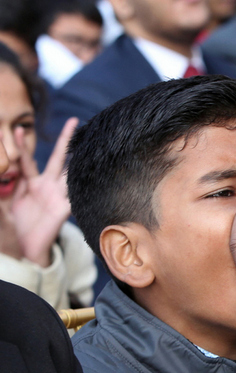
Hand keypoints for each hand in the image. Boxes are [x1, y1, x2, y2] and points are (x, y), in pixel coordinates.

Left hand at [11, 117, 75, 266]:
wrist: (26, 251)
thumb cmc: (15, 229)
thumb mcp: (4, 205)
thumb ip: (3, 189)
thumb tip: (2, 169)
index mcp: (31, 184)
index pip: (27, 160)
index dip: (23, 145)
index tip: (19, 128)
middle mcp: (47, 186)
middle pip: (57, 158)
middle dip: (65, 140)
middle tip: (74, 120)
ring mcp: (58, 196)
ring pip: (70, 171)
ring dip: (79, 157)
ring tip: (89, 141)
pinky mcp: (65, 208)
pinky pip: (75, 192)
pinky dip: (82, 182)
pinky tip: (89, 170)